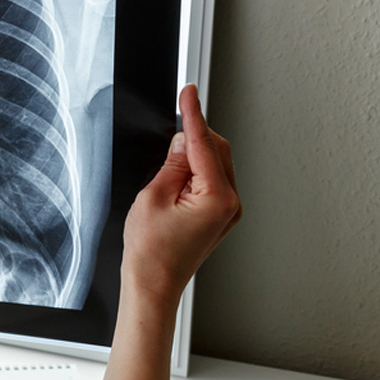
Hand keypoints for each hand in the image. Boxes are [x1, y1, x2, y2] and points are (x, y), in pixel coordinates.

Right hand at [121, 85, 240, 303]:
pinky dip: (197, 171)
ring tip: (166, 172)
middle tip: (168, 135)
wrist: (152, 286)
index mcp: (217, 198)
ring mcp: (227, 212)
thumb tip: (183, 141)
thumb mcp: (153, 197)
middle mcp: (229, 205)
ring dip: (195, 155)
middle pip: (217, 150)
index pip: (203, 144)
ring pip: (216, 165)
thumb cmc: (150, 253)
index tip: (189, 92)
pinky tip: (177, 178)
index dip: (193, 115)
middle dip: (194, 137)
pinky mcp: (219, 217)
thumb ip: (173, 164)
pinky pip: (213, 182)